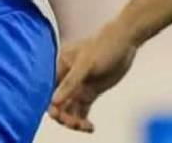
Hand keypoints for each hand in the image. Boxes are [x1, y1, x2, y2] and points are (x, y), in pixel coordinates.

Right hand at [49, 18, 139, 132]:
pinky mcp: (89, 91)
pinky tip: (91, 127)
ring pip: (69, 108)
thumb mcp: (85, 65)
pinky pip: (82, 110)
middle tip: (76, 125)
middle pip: (58, 103)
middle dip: (64, 116)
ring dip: (74, 120)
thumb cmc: (102, 48)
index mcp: (59, 67)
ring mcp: (78, 85)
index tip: (60, 117)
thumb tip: (53, 101)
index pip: (48, 91)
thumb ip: (69, 83)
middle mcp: (66, 78)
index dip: (51, 106)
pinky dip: (84, 120)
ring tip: (86, 127)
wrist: (123, 42)